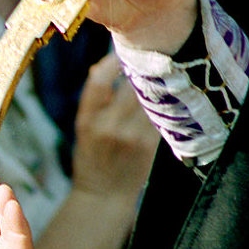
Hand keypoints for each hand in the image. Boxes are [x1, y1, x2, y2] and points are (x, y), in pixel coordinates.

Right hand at [70, 53, 158, 200]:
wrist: (105, 195)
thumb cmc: (91, 158)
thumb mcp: (83, 127)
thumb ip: (94, 100)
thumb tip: (102, 66)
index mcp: (87, 120)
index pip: (99, 81)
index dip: (111, 62)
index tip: (119, 54)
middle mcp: (109, 127)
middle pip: (130, 86)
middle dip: (139, 70)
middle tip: (148, 58)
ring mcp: (132, 136)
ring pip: (149, 99)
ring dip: (156, 85)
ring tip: (160, 73)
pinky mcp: (150, 146)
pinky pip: (160, 116)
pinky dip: (163, 104)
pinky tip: (166, 96)